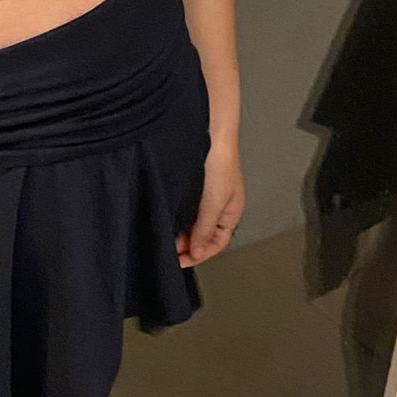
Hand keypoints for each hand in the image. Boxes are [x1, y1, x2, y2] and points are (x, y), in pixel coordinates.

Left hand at [177, 135, 243, 267]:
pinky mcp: (192, 189)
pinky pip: (185, 211)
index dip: (200, 254)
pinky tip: (166, 219)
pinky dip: (176, 218)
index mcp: (230, 214)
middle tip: (169, 250)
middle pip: (203, 235)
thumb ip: (205, 229)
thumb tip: (198, 251)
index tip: (181, 261)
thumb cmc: (221, 164)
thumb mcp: (214, 203)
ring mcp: (205, 198)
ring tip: (166, 237)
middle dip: (187, 245)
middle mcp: (218, 208)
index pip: (217, 244)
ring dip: (180, 232)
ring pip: (192, 224)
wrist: (210, 135)